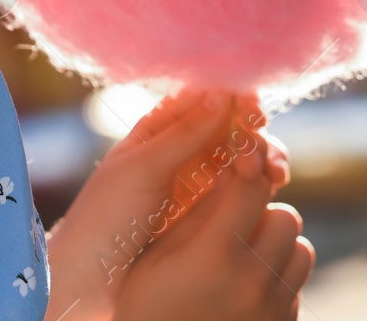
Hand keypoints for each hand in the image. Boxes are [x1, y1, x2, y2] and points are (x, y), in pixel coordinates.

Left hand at [43, 88, 278, 319]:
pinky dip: (263, 180)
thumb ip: (184, 133)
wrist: (95, 274)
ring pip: (244, 153)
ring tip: (269, 173)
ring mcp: (199, 179)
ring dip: (263, 154)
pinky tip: (270, 185)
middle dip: (251, 132)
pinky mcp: (213, 209)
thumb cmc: (107, 215)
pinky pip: (245, 185)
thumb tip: (223, 93)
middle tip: (256, 154)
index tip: (252, 111)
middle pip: (230, 124)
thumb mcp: (143, 168)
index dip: (233, 97)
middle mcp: (181, 148)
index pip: (203, 97)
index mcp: (157, 128)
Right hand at [110, 136, 314, 319]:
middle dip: (261, 211)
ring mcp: (273, 309)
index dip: (248, 165)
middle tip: (232, 220)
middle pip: (285, 215)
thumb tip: (231, 167)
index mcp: (214, 254)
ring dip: (276, 244)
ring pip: (300, 249)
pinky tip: (243, 287)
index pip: (253, 187)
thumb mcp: (157, 254)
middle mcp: (253, 281)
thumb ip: (197, 212)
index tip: (241, 156)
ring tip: (242, 253)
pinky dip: (277, 277)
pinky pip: (296, 285)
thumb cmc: (145, 304)